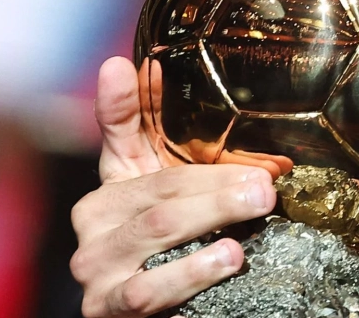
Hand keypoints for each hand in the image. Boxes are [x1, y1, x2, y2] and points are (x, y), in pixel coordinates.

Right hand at [70, 57, 280, 317]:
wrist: (150, 313)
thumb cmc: (167, 247)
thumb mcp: (163, 190)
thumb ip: (153, 134)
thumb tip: (131, 66)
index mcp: (109, 186)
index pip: (125, 136)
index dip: (133, 103)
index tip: (143, 66)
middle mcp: (93, 222)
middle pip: (161, 190)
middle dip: (218, 182)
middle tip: (266, 181)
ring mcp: (96, 267)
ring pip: (157, 230)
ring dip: (213, 215)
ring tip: (256, 206)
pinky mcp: (107, 308)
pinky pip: (149, 288)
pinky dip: (192, 271)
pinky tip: (228, 258)